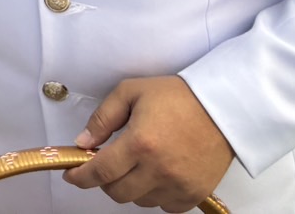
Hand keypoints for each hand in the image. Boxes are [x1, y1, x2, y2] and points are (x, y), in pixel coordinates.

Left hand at [63, 75, 232, 211]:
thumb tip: (84, 142)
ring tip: (137, 164)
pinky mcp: (194, 194)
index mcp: (140, 143)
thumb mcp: (132, 92)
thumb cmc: (178, 96)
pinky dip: (154, 194)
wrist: (222, 108)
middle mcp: (159, 169)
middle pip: (117, 192)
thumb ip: (103, 118)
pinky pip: (164, 206)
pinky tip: (156, 174)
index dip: (80, 177)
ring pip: (139, 201)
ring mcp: (178, 185)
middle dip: (105, 180)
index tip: (71, 175)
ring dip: (130, 186)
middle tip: (108, 163)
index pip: (100, 172)